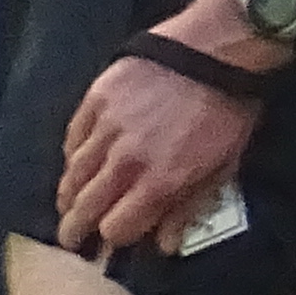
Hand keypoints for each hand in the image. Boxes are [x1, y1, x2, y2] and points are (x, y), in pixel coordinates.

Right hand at [57, 0, 272, 252]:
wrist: (216, 49)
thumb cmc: (227, 110)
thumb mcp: (222, 165)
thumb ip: (187, 207)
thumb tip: (165, 245)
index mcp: (158, 182)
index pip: (116, 228)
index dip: (112, 239)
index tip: (109, 243)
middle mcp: (124, 160)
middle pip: (86, 206)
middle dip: (76, 227)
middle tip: (69, 238)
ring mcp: (105, 128)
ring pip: (73, 173)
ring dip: (69, 194)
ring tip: (67, 204)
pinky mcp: (96, 98)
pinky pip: (73, 137)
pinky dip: (72, 154)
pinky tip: (75, 161)